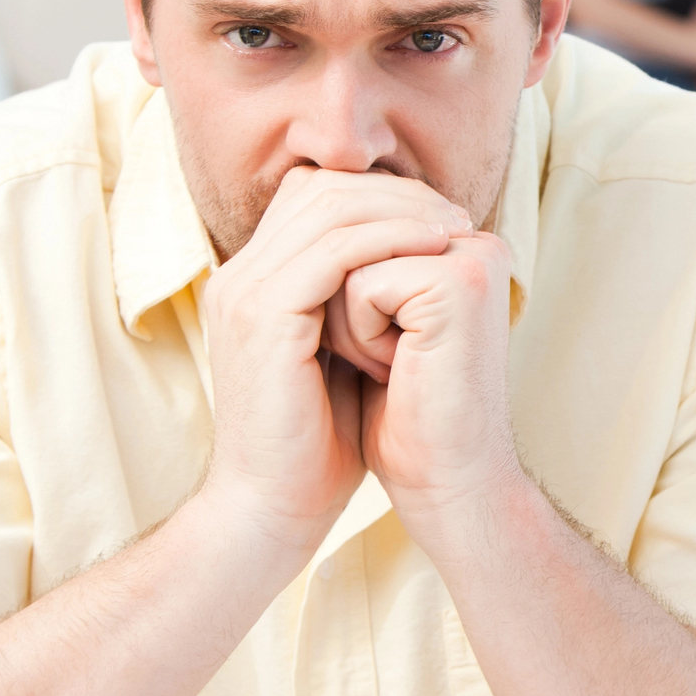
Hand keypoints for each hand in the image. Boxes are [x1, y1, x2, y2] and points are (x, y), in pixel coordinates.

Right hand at [197, 167, 471, 556]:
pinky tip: (436, 250)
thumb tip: (418, 266)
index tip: (440, 217)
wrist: (274, 508)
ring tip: (456, 228)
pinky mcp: (263, 316)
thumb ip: (358, 307)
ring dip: (402, 210)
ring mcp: (244, 292)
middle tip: (456, 214)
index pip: (313, 195)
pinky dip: (391, 241)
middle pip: (320, 187)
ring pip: (329, 207)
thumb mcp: (343, 357)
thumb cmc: (316, 446)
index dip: (379, 194)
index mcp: (252, 281)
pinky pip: (334, 250)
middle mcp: (239, 276)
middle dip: (396, 192)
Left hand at [334, 229, 522, 534]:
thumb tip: (300, 197)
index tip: (376, 347)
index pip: (351, 219)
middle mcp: (472, 239)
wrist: (439, 484)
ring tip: (390, 366)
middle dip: (337, 301)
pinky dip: (362, 335)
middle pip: (346, 230)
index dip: (333, 288)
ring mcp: (472, 254)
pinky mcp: (460, 281)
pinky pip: (362, 283)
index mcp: (456, 243)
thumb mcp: (368, 317)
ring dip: (347, 321)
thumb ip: (353, 256)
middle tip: (382, 361)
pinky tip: (400, 372)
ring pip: (349, 253)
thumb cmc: (401, 416)